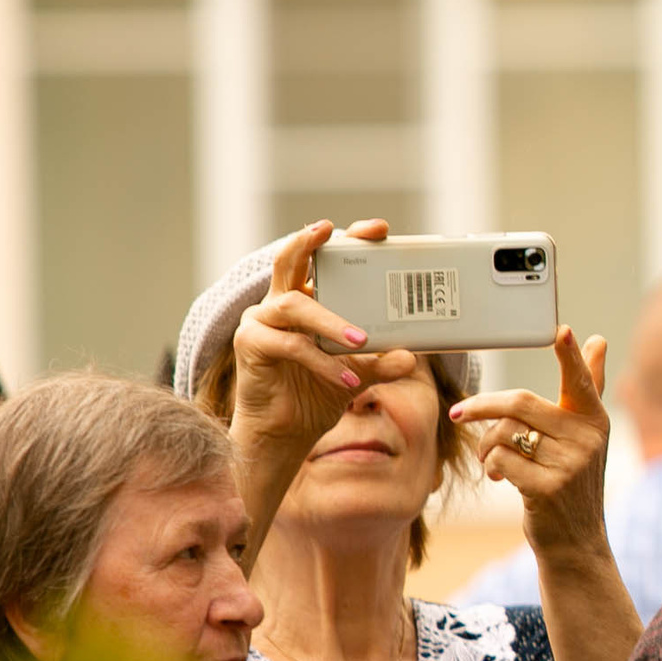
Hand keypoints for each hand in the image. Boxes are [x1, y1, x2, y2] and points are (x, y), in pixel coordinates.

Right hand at [229, 219, 419, 462]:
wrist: (288, 431)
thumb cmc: (320, 390)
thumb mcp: (361, 373)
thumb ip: (382, 362)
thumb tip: (411, 356)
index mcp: (306, 298)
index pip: (321, 258)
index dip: (344, 238)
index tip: (377, 229)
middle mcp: (280, 302)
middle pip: (290, 260)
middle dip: (312, 242)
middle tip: (333, 231)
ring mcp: (261, 321)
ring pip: (295, 305)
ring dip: (331, 322)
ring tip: (362, 340)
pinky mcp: (250, 345)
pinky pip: (290, 345)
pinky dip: (321, 360)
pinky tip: (347, 377)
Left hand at [452, 326, 611, 560]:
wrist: (576, 540)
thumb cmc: (572, 480)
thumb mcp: (583, 436)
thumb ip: (587, 388)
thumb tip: (598, 340)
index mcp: (595, 420)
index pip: (580, 382)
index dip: (569, 357)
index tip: (561, 331)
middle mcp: (588, 439)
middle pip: (520, 403)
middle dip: (482, 407)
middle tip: (458, 414)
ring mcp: (570, 465)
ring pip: (505, 432)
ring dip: (486, 444)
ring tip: (491, 459)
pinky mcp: (548, 488)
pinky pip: (501, 459)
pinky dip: (491, 466)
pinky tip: (500, 477)